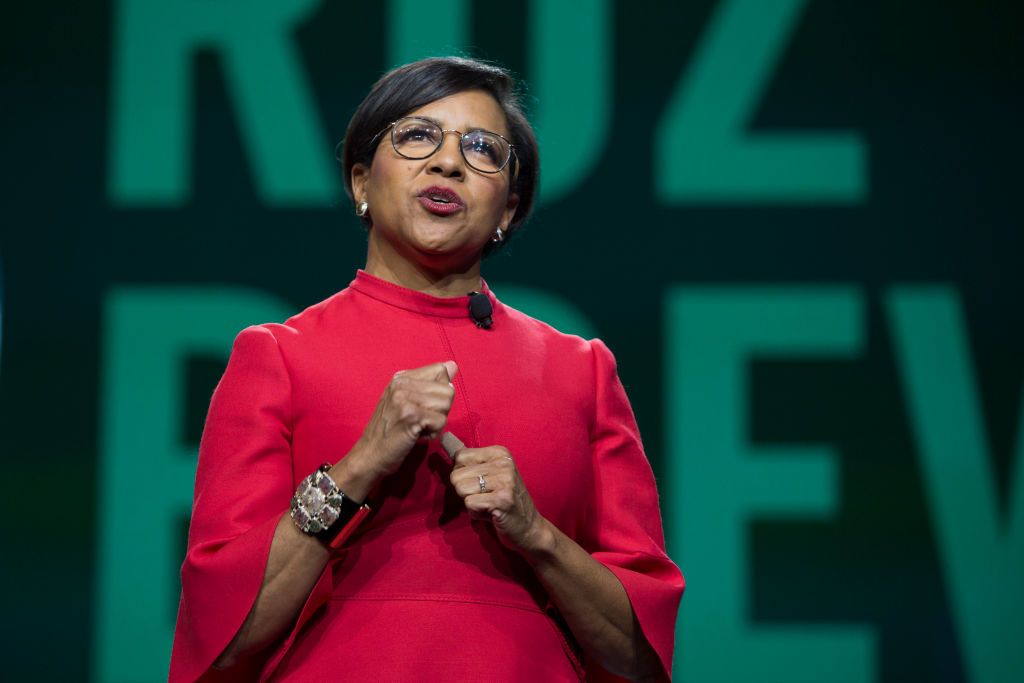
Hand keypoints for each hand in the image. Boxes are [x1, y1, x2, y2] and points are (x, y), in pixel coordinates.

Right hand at [349, 361, 457, 480]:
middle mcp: (401, 383)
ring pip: (446, 403)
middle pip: (447, 389)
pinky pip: (441, 421)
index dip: (439, 393)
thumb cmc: (390, 432)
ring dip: (437, 422)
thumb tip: (453, 365)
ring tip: (417, 428)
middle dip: (440, 410)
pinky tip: (416, 437)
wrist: (369, 455)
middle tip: (419, 421)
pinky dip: (433, 434)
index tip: (422, 407)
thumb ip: (430, 383)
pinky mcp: (410, 415)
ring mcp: (404, 398)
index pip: (440, 370)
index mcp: (401, 377)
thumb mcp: (406, 402)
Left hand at [449, 445, 549, 552]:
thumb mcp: (490, 474)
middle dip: (465, 491)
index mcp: (499, 452)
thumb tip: (443, 439)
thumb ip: (469, 462)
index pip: (460, 456)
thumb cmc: (503, 499)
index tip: (481, 483)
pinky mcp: (502, 500)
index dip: (463, 474)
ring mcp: (504, 481)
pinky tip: (491, 513)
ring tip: (488, 504)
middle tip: (485, 496)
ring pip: (461, 489)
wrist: (529, 526)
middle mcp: (503, 463)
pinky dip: (476, 513)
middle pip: (456, 475)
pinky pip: (469, 504)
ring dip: (471, 502)